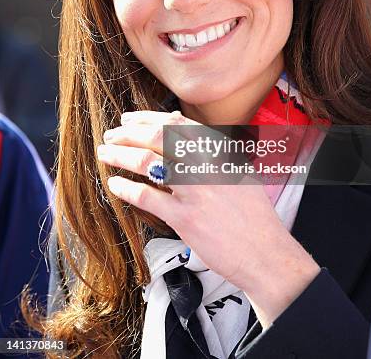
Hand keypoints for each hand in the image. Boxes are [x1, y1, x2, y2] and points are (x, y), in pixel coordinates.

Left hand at [98, 109, 319, 325]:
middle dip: (127, 134)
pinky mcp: (185, 218)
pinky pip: (147, 197)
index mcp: (219, 151)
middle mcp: (206, 164)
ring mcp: (195, 190)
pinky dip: (127, 189)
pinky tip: (115, 185)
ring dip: (120, 155)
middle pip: (156, 137)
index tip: (128, 119)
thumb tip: (179, 123)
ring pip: (147, 162)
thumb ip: (211, 148)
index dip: (147, 118)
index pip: (176, 123)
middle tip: (110, 135)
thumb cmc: (252, 214)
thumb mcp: (238, 170)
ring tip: (104, 154)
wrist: (265, 251)